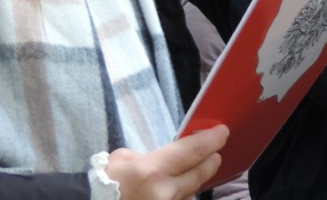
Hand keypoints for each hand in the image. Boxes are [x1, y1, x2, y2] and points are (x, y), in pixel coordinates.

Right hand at [105, 124, 227, 199]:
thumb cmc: (102, 183)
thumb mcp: (123, 159)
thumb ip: (149, 157)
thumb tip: (166, 160)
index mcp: (153, 170)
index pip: (193, 151)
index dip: (211, 140)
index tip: (223, 132)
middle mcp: (165, 193)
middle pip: (199, 174)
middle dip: (210, 162)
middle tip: (215, 153)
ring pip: (190, 193)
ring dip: (193, 182)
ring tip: (195, 171)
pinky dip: (180, 195)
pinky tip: (174, 189)